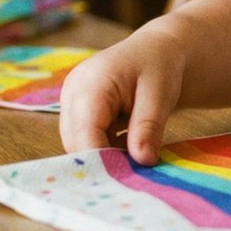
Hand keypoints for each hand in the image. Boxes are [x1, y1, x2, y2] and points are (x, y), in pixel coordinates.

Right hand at [57, 29, 186, 163]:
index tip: (125, 180)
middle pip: (76, 142)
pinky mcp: (75, 110)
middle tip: (135, 174)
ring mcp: (70, 100)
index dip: (101, 160)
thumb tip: (142, 161)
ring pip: (77, 144)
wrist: (155, 50)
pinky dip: (103, 148)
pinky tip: (127, 147)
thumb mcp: (160, 94)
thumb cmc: (159, 66)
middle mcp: (72, 91)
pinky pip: (82, 138)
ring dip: (103, 156)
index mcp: (91, 83)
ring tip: (134, 157)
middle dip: (102, 161)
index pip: (85, 132)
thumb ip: (148, 126)